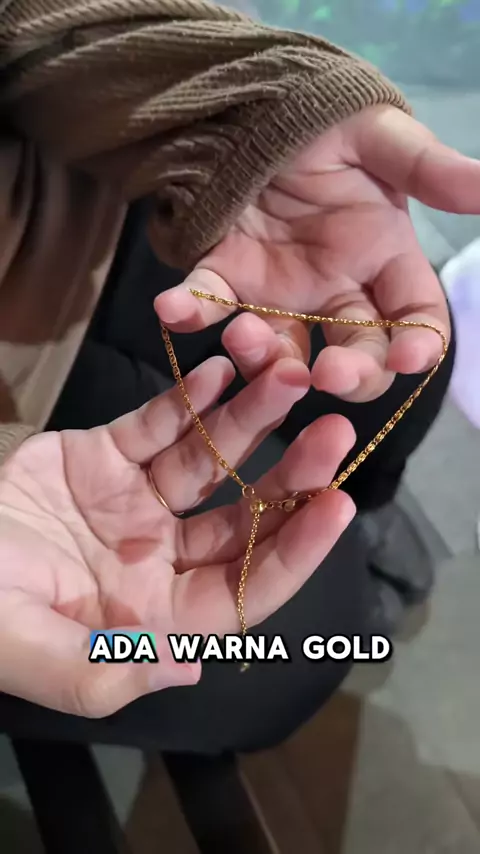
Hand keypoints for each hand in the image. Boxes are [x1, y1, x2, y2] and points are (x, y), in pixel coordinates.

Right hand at [0, 356, 354, 716]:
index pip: (243, 590)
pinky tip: (221, 372)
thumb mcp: (29, 650)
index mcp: (151, 617)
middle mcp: (155, 560)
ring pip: (207, 464)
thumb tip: (191, 669)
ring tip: (286, 378)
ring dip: (248, 423)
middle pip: (240, 521)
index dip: (293, 552)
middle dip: (290, 479)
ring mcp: (133, 505)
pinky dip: (188, 401)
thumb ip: (105, 671)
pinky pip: (157, 427)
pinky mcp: (105, 459)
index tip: (336, 506)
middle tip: (334, 434)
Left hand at [155, 105, 479, 400]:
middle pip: (355, 355)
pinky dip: (190, 308)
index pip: (415, 319)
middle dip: (347, 374)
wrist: (262, 106)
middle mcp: (337, 292)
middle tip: (327, 374)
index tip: (407, 358)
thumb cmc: (328, 126)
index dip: (417, 345)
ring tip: (248, 334)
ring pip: (282, 350)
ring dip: (265, 357)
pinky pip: (209, 300)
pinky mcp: (228, 277)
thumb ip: (427, 168)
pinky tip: (174, 307)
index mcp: (385, 261)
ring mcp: (281, 294)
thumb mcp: (380, 139)